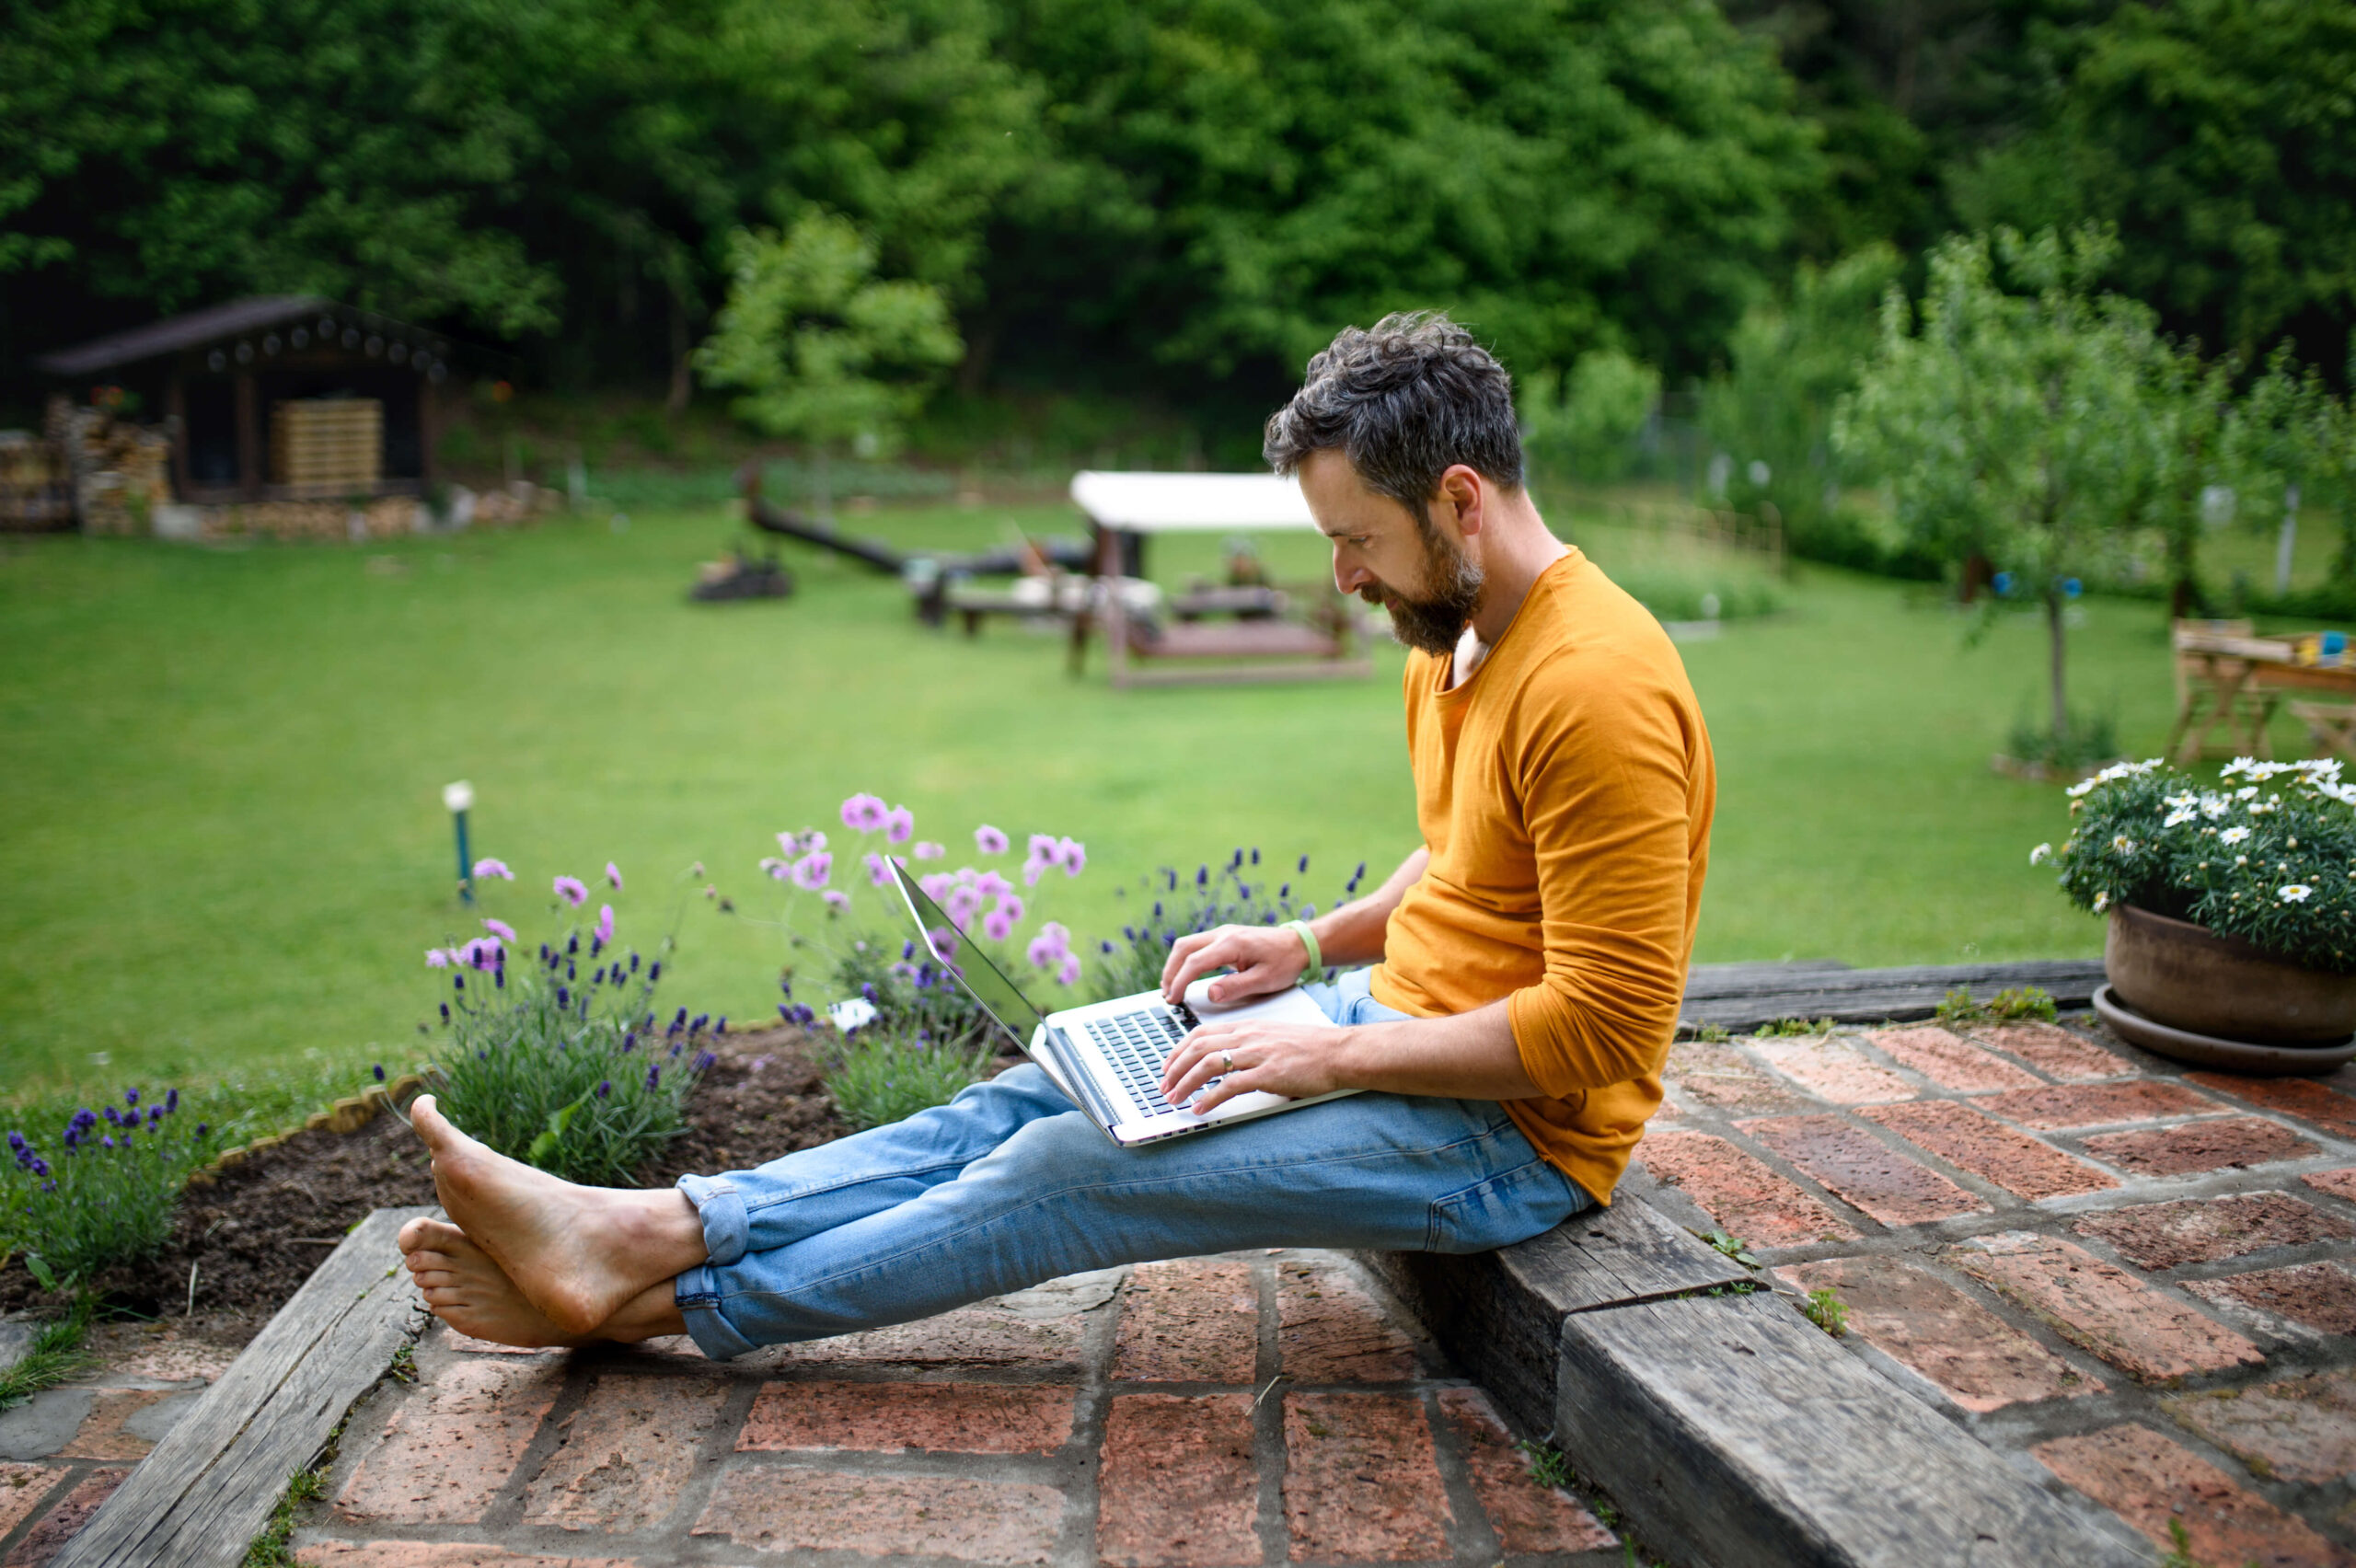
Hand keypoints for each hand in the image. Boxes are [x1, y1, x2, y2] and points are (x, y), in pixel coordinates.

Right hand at [1160, 923, 1311, 1005]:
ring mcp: (1223, 932)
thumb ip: (1236, 987)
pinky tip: (1185, 975)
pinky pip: (1196, 945)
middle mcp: (1223, 933)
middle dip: (1170, 972)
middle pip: (1183, 948)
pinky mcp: (1225, 936)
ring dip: (1175, 965)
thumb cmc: (1285, 962)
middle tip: (1167, 995)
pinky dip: (1185, 960)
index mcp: (1232, 944)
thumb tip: (1210, 994)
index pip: (1195, 962)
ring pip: (1187, 944)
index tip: (1173, 999)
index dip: (1180, 982)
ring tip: (1171, 987)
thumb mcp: (1264, 980)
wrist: (1300, 944)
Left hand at [1160, 1018, 1352, 1115]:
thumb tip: (1229, 1061)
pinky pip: (1230, 1084)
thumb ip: (1250, 1044)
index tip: (1168, 1066)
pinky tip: (1200, 1108)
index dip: (1179, 1050)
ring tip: (1175, 1099)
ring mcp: (1257, 1054)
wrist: (1339, 1052)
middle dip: (1175, 1068)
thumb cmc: (1311, 1048)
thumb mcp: (1273, 1037)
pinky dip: (1209, 1098)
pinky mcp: (1268, 1073)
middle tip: (1163, 1086)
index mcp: (1248, 1027)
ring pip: (1208, 1064)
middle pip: (1198, 1047)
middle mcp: (1248, 1036)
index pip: (1201, 1033)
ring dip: (1185, 1083)